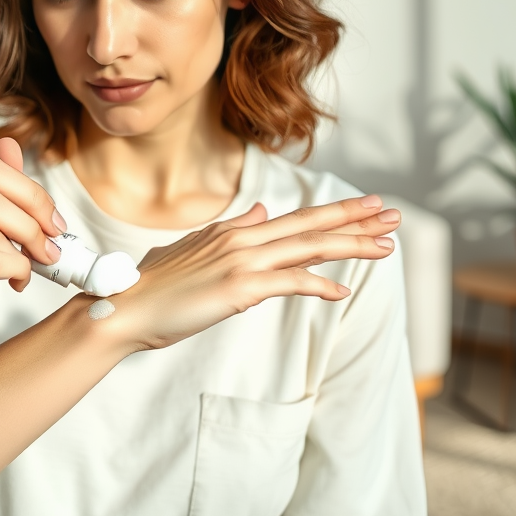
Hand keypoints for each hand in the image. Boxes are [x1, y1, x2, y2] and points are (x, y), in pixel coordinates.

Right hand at [112, 196, 400, 351]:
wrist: (123, 308)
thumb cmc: (153, 287)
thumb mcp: (193, 249)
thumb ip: (230, 229)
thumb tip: (262, 211)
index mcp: (233, 231)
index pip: (295, 218)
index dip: (333, 213)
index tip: (365, 207)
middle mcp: (241, 238)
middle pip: (310, 225)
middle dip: (355, 219)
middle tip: (391, 214)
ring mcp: (240, 261)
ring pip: (307, 248)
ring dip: (350, 246)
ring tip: (385, 246)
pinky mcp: (237, 288)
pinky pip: (288, 283)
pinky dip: (317, 286)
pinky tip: (341, 292)